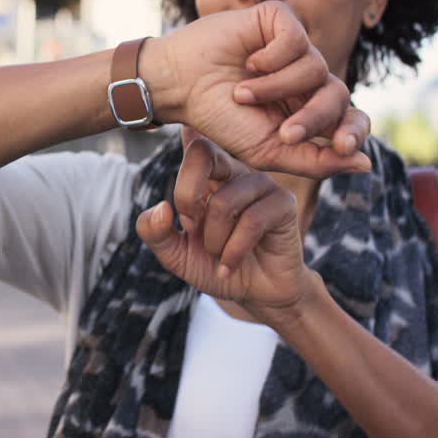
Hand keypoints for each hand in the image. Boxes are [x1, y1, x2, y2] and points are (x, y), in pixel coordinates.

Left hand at [136, 130, 316, 314]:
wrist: (254, 294)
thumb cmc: (215, 265)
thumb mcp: (174, 253)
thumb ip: (154, 231)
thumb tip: (162, 207)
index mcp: (207, 175)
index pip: (191, 143)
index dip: (179, 161)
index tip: (182, 213)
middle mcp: (233, 171)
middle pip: (203, 153)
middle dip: (186, 196)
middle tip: (189, 227)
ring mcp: (260, 184)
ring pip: (223, 202)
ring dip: (213, 240)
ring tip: (218, 255)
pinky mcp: (283, 203)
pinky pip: (252, 221)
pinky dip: (233, 251)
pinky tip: (229, 266)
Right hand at [144, 1, 369, 178]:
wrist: (180, 86)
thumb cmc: (220, 119)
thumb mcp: (267, 151)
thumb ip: (315, 161)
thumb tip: (366, 164)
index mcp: (307, 109)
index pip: (351, 117)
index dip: (354, 130)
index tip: (343, 146)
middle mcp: (306, 78)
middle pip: (338, 95)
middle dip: (313, 118)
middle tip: (283, 133)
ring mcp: (294, 47)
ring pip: (316, 68)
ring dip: (276, 88)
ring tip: (242, 93)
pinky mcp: (279, 20)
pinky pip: (297, 40)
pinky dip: (272, 58)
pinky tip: (249, 62)